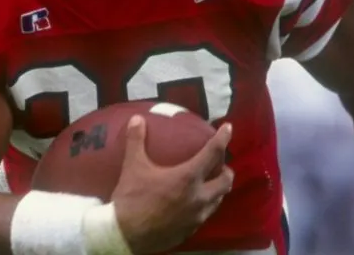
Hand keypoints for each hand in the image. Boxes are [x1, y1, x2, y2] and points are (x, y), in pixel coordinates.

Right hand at [110, 115, 233, 253]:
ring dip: (217, 189)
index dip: (223, 139)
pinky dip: (204, 204)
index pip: (212, 154)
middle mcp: (199, 198)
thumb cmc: (132, 199)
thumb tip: (136, 118)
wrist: (125, 235)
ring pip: (218, 200)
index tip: (228, 128)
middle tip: (219, 164)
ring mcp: (196, 217)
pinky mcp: (190, 231)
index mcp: (188, 178)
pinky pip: (205, 215)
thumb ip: (136, 140)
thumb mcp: (132, 167)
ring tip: (208, 182)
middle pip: (225, 182)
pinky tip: (192, 203)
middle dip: (226, 170)